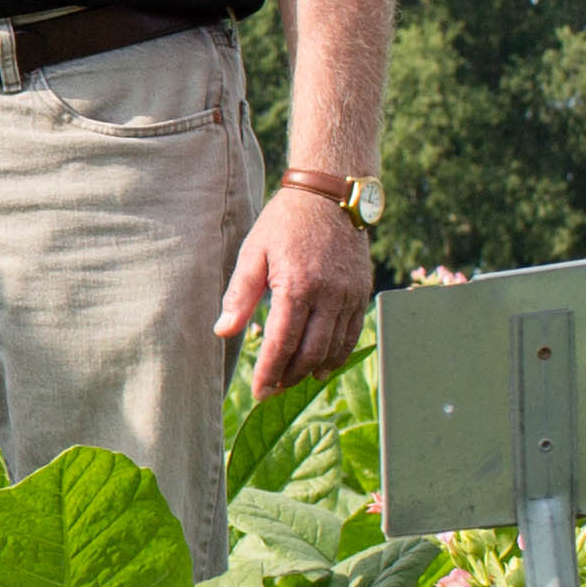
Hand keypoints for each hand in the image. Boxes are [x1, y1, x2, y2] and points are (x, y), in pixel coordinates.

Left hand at [217, 183, 373, 392]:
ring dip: (312, 370)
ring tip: (292, 380)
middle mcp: (328, 294)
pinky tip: (322, 365)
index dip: (269, 372)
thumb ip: (239, 295)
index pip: (282, 343)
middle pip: (310, 352)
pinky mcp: (362, 292)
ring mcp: (349, 294)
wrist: (329, 195)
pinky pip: (352, 333)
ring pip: (333, 348)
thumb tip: (223, 331)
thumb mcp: (253, 252)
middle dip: (289, 377)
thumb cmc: (284, 222)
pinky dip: (338, 354)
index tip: (259, 391)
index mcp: (296, 284)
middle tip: (271, 390)